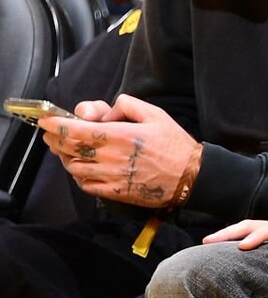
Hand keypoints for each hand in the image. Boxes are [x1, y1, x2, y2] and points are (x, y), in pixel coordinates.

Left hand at [39, 94, 197, 206]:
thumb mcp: (154, 114)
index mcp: (119, 135)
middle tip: (50, 134)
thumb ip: (126, 105)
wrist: (190, 177)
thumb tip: (106, 112)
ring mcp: (111, 177)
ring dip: (65, 157)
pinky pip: (86, 184)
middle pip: (69, 148)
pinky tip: (82, 168)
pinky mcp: (114, 193)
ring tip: (65, 150)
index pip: (75, 130)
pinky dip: (78, 175)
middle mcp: (111, 157)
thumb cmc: (174, 144)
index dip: (55, 125)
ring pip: (74, 167)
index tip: (46, 121)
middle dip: (54, 139)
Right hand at [203, 198, 267, 261]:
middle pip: (252, 224)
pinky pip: (257, 233)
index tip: (242, 247)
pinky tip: (229, 248)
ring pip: (251, 227)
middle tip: (206, 243)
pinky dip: (241, 237)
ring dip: (230, 234)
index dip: (257, 237)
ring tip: (208, 244)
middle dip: (230, 232)